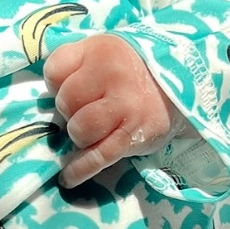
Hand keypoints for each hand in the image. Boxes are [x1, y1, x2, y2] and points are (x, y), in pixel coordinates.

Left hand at [44, 34, 177, 186]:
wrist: (181, 85)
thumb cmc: (131, 71)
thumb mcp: (103, 52)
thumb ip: (75, 65)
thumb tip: (48, 99)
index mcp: (100, 50)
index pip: (54, 71)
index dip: (56, 85)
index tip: (69, 88)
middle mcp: (112, 75)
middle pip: (65, 102)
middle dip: (70, 112)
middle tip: (88, 110)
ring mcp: (125, 107)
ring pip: (79, 130)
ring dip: (80, 136)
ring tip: (93, 131)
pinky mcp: (134, 136)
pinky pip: (98, 157)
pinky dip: (79, 170)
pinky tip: (67, 178)